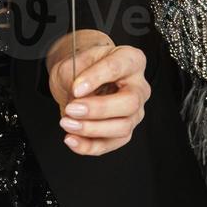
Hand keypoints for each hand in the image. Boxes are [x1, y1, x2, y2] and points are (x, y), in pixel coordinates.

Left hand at [46, 30, 149, 155]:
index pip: (117, 68)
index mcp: (130, 60)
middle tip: (72, 109)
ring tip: (67, 123)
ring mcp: (135, 111)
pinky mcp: (124, 131)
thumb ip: (76, 76)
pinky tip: (72, 139)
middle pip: (129, 102)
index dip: (95, 79)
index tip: (76, 88)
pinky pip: (110, 144)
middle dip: (98, 109)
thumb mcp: (74, 61)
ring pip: (123, 127)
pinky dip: (89, 145)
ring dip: (91, 129)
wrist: (78, 80)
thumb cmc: (82, 67)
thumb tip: (78, 96)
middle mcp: (138, 87)